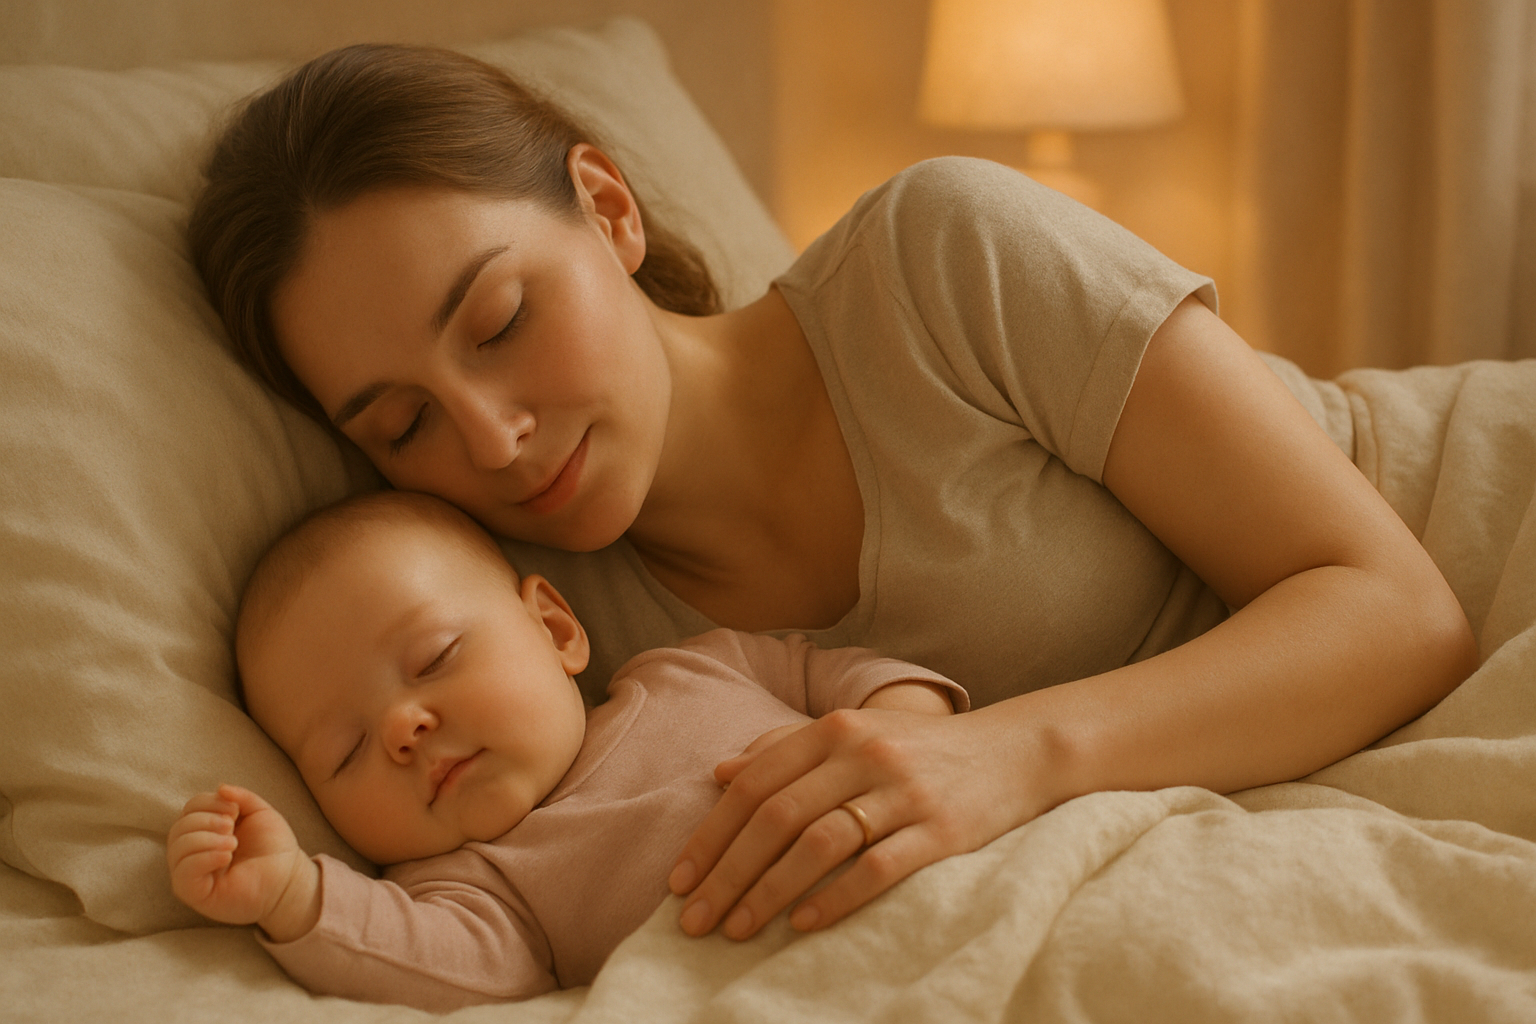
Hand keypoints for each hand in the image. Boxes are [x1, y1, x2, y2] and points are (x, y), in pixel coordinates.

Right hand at [166, 783, 318, 940]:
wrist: (288, 878)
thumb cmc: (273, 847)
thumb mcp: (259, 813)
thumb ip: (241, 797)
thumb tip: (220, 787)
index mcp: (205, 829)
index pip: (190, 809)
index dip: (208, 802)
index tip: (235, 810)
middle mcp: (193, 850)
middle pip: (180, 827)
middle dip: (206, 821)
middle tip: (231, 827)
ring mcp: (192, 873)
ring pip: (178, 848)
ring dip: (205, 839)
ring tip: (232, 843)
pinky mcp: (194, 893)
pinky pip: (183, 873)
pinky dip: (203, 858)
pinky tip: (225, 856)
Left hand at [668, 703, 1050, 939]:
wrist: (1016, 752)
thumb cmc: (920, 749)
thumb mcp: (853, 734)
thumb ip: (786, 749)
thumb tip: (720, 773)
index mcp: (835, 729)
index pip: (755, 784)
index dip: (711, 835)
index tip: (679, 880)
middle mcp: (864, 753)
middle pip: (777, 817)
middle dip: (728, 874)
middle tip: (695, 920)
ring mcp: (903, 791)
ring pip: (819, 844)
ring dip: (769, 892)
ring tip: (738, 930)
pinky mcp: (940, 829)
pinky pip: (877, 868)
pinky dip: (834, 898)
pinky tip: (803, 924)